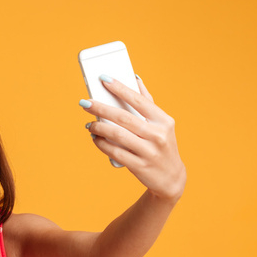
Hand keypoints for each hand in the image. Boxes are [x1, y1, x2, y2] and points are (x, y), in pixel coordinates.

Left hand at [80, 76, 185, 202]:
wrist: (171, 178)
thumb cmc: (162, 145)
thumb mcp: (162, 125)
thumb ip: (148, 103)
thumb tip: (134, 79)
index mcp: (163, 121)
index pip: (139, 100)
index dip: (120, 88)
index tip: (104, 79)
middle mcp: (158, 135)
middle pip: (123, 118)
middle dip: (101, 108)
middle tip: (85, 103)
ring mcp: (149, 152)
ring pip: (117, 135)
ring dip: (99, 128)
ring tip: (89, 123)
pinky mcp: (139, 166)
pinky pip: (115, 152)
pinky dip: (101, 144)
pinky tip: (95, 138)